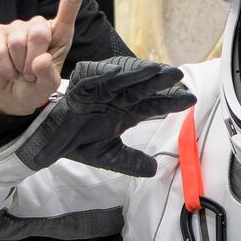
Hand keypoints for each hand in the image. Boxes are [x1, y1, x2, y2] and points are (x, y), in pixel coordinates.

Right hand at [0, 0, 92, 114]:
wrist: (12, 95)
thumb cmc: (36, 86)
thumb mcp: (48, 85)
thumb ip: (48, 75)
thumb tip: (39, 60)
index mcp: (60, 33)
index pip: (69, 5)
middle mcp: (39, 25)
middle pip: (38, 32)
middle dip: (34, 59)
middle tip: (32, 71)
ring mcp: (16, 27)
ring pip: (17, 43)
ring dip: (19, 66)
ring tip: (21, 71)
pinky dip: (5, 66)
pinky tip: (8, 70)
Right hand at [16, 56, 196, 175]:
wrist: (49, 143)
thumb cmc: (79, 142)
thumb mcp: (109, 155)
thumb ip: (131, 161)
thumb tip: (154, 170)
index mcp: (127, 109)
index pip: (154, 103)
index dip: (171, 100)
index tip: (191, 99)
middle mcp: (117, 95)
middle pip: (143, 84)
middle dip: (160, 79)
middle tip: (178, 75)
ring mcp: (99, 88)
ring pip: (122, 75)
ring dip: (138, 71)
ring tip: (155, 69)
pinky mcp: (79, 85)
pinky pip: (91, 76)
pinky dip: (103, 73)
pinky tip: (117, 73)